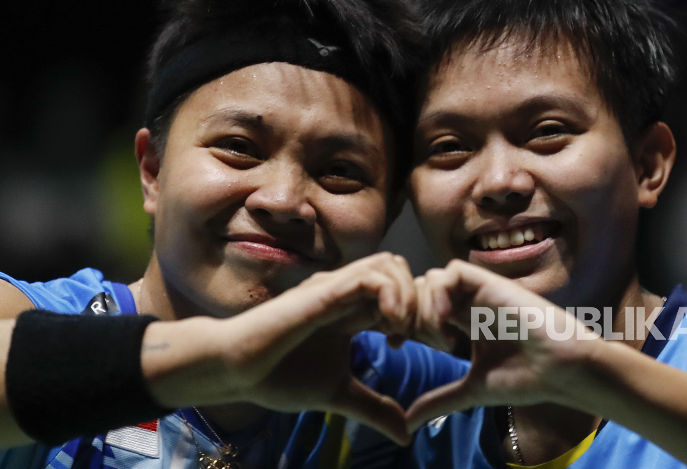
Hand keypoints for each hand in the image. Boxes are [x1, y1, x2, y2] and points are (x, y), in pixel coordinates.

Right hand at [146, 252, 416, 444]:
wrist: (237, 371)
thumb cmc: (280, 376)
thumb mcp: (339, 395)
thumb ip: (374, 407)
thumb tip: (406, 433)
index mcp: (355, 313)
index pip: (405, 296)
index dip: (427, 316)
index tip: (438, 347)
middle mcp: (348, 294)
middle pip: (404, 272)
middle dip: (425, 301)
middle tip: (430, 338)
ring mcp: (335, 288)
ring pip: (390, 264)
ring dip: (408, 294)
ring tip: (405, 331)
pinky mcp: (323, 291)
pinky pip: (369, 275)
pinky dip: (390, 293)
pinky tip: (390, 325)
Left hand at [406, 259, 603, 432]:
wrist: (561, 368)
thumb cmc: (526, 377)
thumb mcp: (472, 390)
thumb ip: (439, 400)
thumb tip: (407, 424)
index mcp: (459, 322)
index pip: (415, 309)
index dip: (399, 322)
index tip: (395, 345)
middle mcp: (465, 303)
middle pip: (416, 291)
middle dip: (405, 312)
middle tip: (410, 339)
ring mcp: (477, 291)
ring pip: (430, 278)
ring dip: (423, 304)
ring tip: (436, 334)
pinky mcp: (490, 282)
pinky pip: (452, 271)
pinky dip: (441, 291)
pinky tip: (447, 320)